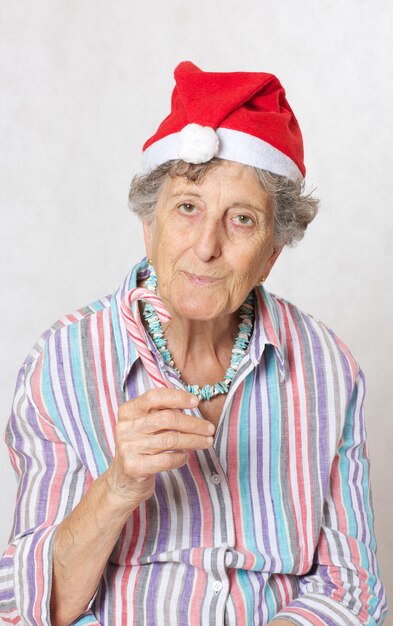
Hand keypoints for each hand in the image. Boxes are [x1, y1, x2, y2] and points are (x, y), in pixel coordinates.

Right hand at [106, 388, 214, 507]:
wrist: (122, 482)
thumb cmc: (140, 449)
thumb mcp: (144, 426)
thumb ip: (161, 413)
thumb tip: (191, 403)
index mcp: (128, 411)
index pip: (155, 397)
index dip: (178, 397)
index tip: (196, 402)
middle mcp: (125, 427)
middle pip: (167, 418)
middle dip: (193, 423)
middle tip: (210, 428)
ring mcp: (128, 448)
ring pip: (170, 439)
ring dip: (194, 440)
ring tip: (207, 442)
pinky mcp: (134, 467)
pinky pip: (167, 459)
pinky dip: (181, 457)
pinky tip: (185, 456)